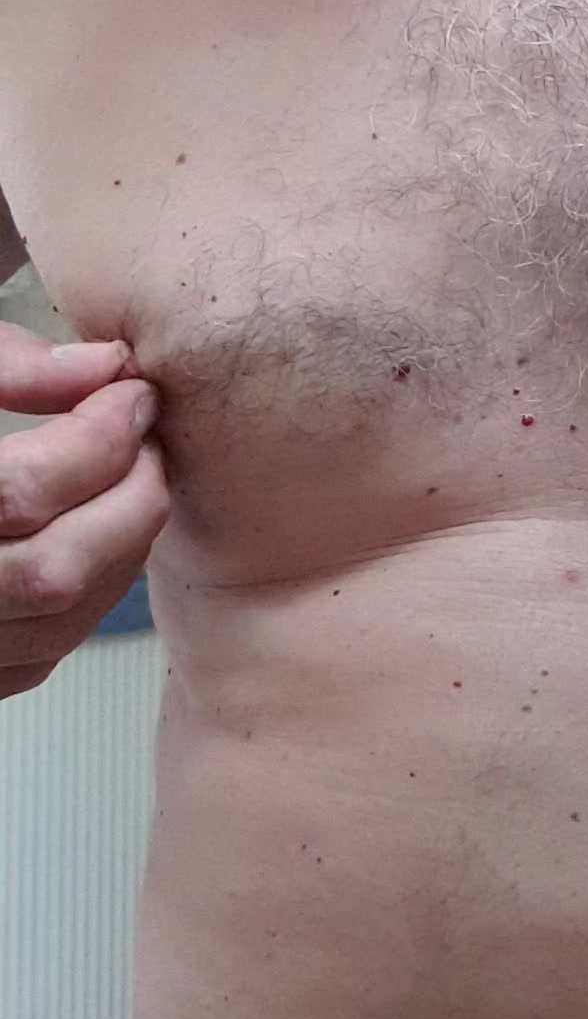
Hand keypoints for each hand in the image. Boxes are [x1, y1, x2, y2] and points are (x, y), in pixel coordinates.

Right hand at [0, 324, 168, 697]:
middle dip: (127, 497)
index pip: (19, 492)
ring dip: (119, 547)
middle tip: (144, 439)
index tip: (130, 395)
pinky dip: (87, 594)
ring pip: (58, 622)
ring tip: (128, 480)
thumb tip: (100, 366)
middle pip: (54, 570)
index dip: (96, 439)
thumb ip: (3, 365)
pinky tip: (93, 537)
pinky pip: (41, 654)